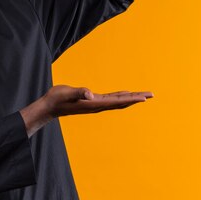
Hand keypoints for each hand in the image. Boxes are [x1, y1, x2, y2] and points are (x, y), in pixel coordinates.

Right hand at [20, 85, 152, 136]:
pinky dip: (120, 97)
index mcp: (94, 103)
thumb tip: (90, 94)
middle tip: (151, 94)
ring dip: (130, 99)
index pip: (118, 100)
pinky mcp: (91, 103)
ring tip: (143, 96)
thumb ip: (79, 92)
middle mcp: (97, 106)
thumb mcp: (67, 92)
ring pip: (117, 102)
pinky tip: (123, 95)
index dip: (132, 98)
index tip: (145, 97)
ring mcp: (95, 105)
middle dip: (137, 98)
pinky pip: (110, 100)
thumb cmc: (57, 98)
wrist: (49, 107)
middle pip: (122, 102)